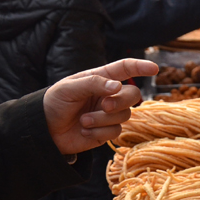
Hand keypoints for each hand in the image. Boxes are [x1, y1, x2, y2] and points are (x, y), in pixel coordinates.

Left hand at [43, 59, 159, 154]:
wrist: (44, 130)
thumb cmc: (54, 103)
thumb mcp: (68, 88)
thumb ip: (93, 83)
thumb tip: (117, 86)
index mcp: (101, 79)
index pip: (125, 69)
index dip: (140, 67)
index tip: (155, 68)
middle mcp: (109, 95)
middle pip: (133, 95)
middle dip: (121, 101)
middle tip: (105, 106)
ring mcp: (109, 114)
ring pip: (124, 115)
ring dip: (102, 119)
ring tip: (83, 121)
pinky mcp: (107, 131)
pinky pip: (115, 131)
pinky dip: (98, 132)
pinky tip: (84, 130)